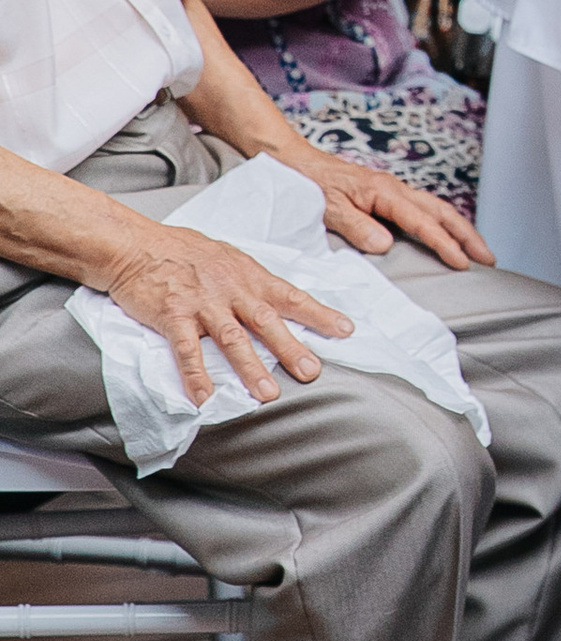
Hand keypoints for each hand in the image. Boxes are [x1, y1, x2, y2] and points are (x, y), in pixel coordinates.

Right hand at [96, 226, 354, 411]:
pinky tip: (204, 397)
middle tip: (312, 372)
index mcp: (247, 274)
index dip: (318, 313)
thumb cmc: (181, 251)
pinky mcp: (173, 314)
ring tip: (268, 394)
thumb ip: (249, 281)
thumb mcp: (225, 257)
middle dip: (291, 348)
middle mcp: (230, 288)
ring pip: (232, 339)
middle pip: (267, 321)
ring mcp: (202, 302)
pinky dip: (195, 374)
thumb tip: (274, 299)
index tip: (345, 330)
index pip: (289, 295)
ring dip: (251, 368)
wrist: (135, 243)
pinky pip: (187, 349)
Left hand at [282, 148, 491, 270]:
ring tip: (478, 251)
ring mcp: (393, 191)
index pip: (422, 222)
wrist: (294, 161)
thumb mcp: (327, 208)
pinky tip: (446, 236)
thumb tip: (385, 244)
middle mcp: (394, 189)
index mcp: (384, 192)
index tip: (462, 263)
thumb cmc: (309, 183)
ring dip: (460, 230)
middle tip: (489, 259)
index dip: (444, 244)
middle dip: (468, 235)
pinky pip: (424, 209)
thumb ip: (356, 226)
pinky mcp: (387, 195)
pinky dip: (442, 223)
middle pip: (442, 212)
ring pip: (437, 209)